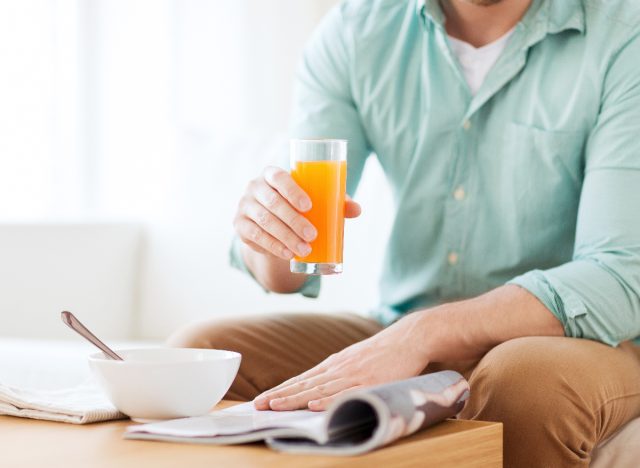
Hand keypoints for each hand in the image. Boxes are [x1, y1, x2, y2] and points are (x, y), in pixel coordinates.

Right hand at [234, 166, 360, 259]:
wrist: (270, 222)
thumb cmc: (297, 205)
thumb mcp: (314, 201)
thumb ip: (334, 202)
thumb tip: (357, 210)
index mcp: (272, 174)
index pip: (278, 177)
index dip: (292, 190)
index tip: (309, 206)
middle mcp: (254, 187)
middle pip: (272, 202)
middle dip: (293, 220)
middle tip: (312, 235)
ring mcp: (244, 206)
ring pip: (264, 221)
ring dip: (285, 237)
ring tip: (305, 248)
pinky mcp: (239, 225)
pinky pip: (255, 235)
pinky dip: (273, 246)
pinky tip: (287, 254)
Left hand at [253, 311, 431, 410]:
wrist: (409, 338)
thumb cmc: (382, 352)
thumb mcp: (353, 358)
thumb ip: (336, 373)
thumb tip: (316, 387)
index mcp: (334, 364)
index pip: (301, 379)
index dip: (281, 390)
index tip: (262, 400)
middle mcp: (339, 369)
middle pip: (304, 385)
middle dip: (280, 397)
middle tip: (258, 406)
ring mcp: (353, 375)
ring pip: (319, 390)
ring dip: (295, 400)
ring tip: (275, 407)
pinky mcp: (370, 383)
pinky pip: (347, 394)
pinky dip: (329, 401)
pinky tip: (314, 406)